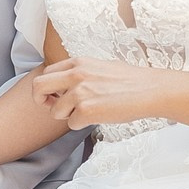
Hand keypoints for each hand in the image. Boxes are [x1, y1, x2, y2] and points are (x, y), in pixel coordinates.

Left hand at [28, 56, 168, 128]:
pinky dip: (82, 125)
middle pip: (38, 87)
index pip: (46, 73)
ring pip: (55, 111)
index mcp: (77, 63)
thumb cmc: (130, 80)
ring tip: (88, 113)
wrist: (150, 90)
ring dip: (68, 117)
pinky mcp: (86, 110)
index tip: (56, 96)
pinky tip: (98, 117)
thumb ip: (80, 72)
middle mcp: (75, 75)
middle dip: (41, 100)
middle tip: (54, 107)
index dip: (47, 88)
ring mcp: (80, 92)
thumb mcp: (99, 66)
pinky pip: (72, 124)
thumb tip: (65, 84)